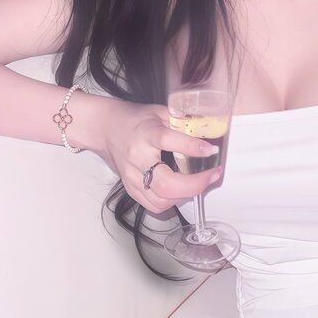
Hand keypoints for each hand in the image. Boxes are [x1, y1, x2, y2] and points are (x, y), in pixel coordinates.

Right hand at [100, 98, 222, 214]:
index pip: (168, 141)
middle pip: (165, 183)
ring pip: (161, 199)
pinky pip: (153, 205)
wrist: (105, 128)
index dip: (192, 147)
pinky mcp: (130, 188)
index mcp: (146, 133)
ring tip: (200, 182)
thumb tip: (208, 132)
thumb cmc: (135, 119)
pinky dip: (171, 201)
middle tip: (213, 175)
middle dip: (194, 184)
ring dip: (186, 194)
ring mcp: (132, 176)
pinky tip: (181, 190)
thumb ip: (182, 121)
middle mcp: (137, 157)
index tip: (211, 150)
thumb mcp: (159, 112)